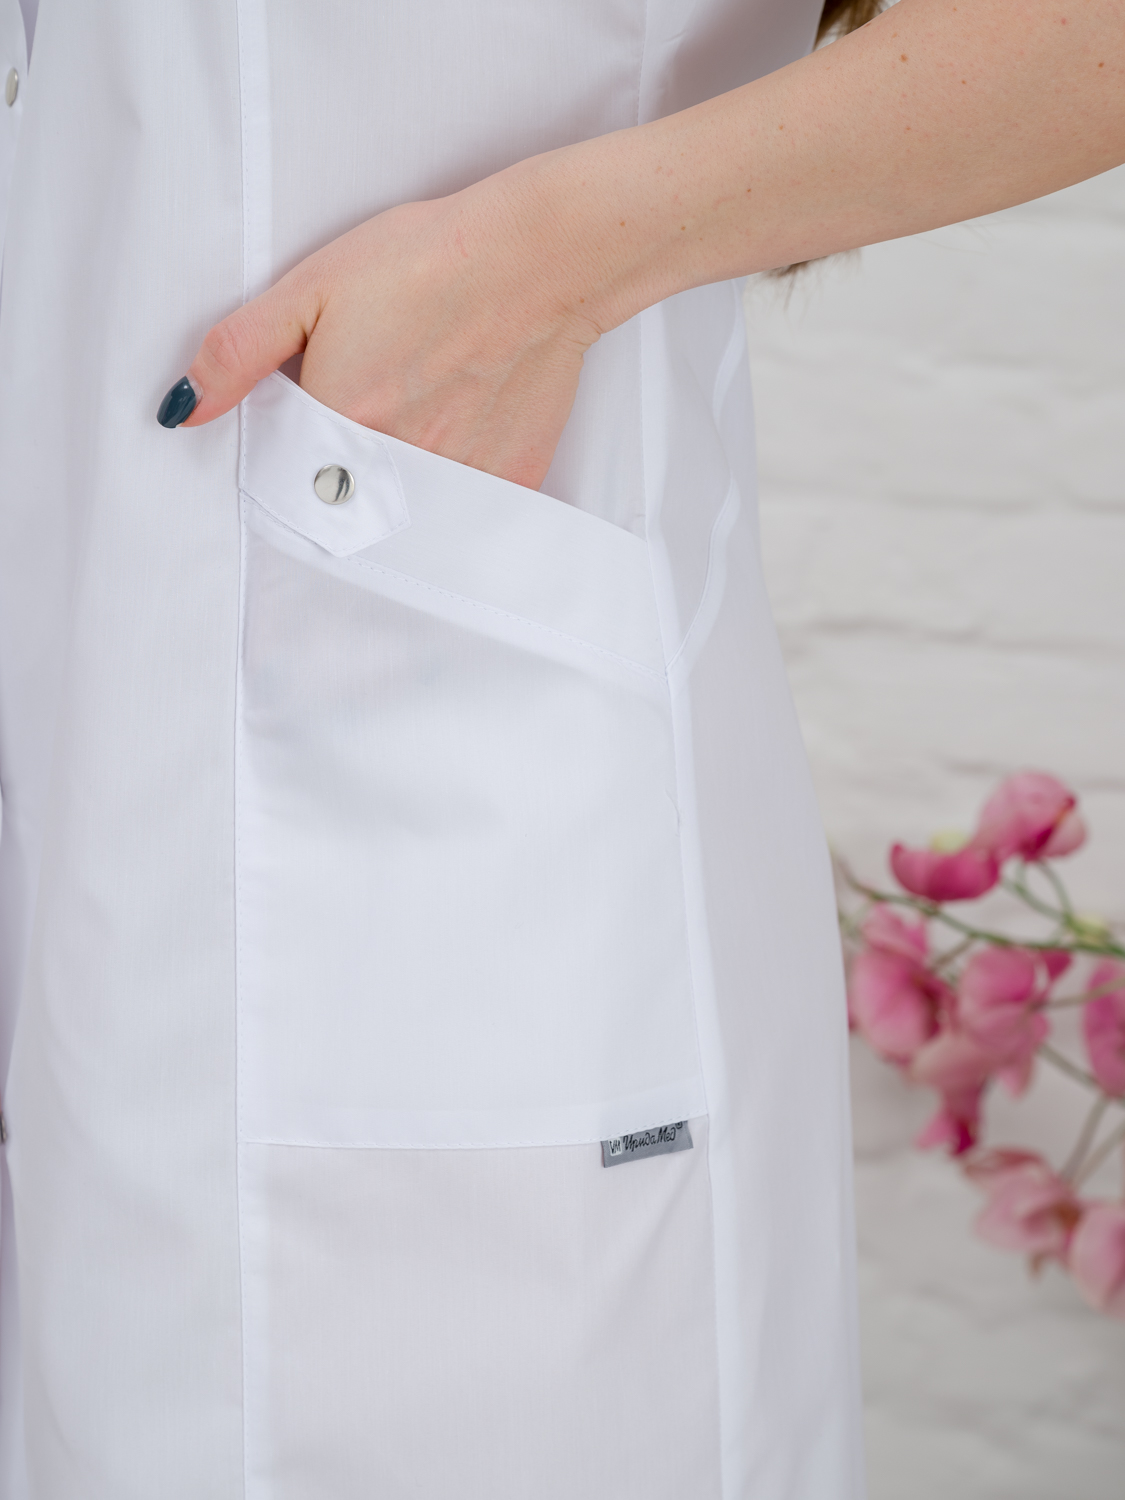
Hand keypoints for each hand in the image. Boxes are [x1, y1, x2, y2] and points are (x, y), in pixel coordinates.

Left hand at [160, 163, 604, 490]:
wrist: (541, 258)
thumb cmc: (430, 261)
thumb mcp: (312, 287)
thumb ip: (238, 353)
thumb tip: (183, 409)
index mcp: (341, 424)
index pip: (287, 479)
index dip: (292, 452)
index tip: (313, 419)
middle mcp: (397, 467)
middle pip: (346, 500)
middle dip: (342, 471)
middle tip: (375, 405)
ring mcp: (458, 481)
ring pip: (406, 511)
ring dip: (397, 484)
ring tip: (417, 416)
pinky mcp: (510, 482)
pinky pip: (466, 512)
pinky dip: (455, 487)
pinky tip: (461, 431)